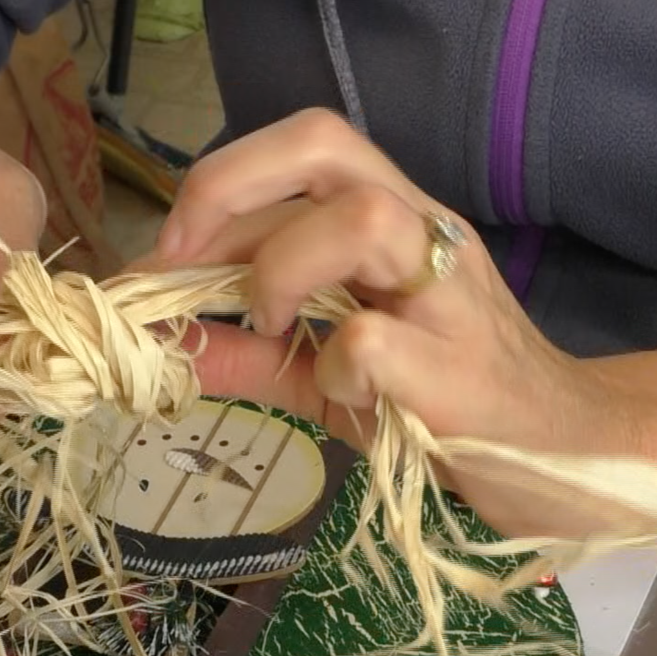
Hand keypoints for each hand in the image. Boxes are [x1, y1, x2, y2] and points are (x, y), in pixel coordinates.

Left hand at [145, 110, 615, 535]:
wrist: (553, 452)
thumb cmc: (435, 404)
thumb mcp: (327, 376)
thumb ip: (251, 358)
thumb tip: (167, 348)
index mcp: (389, 224)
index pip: (294, 161)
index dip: (212, 195)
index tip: (159, 259)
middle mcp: (421, 236)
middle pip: (323, 145)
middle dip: (226, 189)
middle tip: (179, 263)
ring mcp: (446, 298)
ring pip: (363, 219)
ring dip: (281, 268)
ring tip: (271, 326)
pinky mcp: (457, 371)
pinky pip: (372, 340)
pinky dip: (331, 367)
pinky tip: (340, 395)